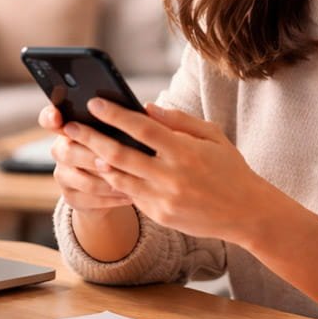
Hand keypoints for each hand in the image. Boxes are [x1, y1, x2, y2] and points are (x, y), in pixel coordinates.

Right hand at [38, 105, 132, 212]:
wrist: (110, 185)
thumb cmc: (117, 149)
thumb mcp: (117, 134)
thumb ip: (119, 123)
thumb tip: (141, 111)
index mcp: (68, 127)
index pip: (48, 119)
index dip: (50, 117)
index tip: (57, 119)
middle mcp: (60, 150)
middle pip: (68, 152)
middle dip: (91, 158)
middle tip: (110, 163)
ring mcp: (63, 176)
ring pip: (82, 180)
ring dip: (107, 183)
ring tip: (129, 182)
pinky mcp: (70, 197)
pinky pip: (90, 200)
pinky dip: (112, 199)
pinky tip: (129, 196)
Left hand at [61, 99, 265, 242]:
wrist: (247, 213)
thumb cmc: (230, 168)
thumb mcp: (212, 136)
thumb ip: (179, 120)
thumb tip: (146, 108)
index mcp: (185, 151)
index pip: (142, 128)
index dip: (115, 115)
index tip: (94, 102)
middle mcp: (171, 176)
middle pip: (120, 154)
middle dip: (91, 138)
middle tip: (70, 126)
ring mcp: (164, 199)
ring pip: (118, 177)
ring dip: (94, 161)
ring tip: (76, 147)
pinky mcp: (160, 216)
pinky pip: (130, 195)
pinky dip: (113, 180)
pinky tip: (99, 168)